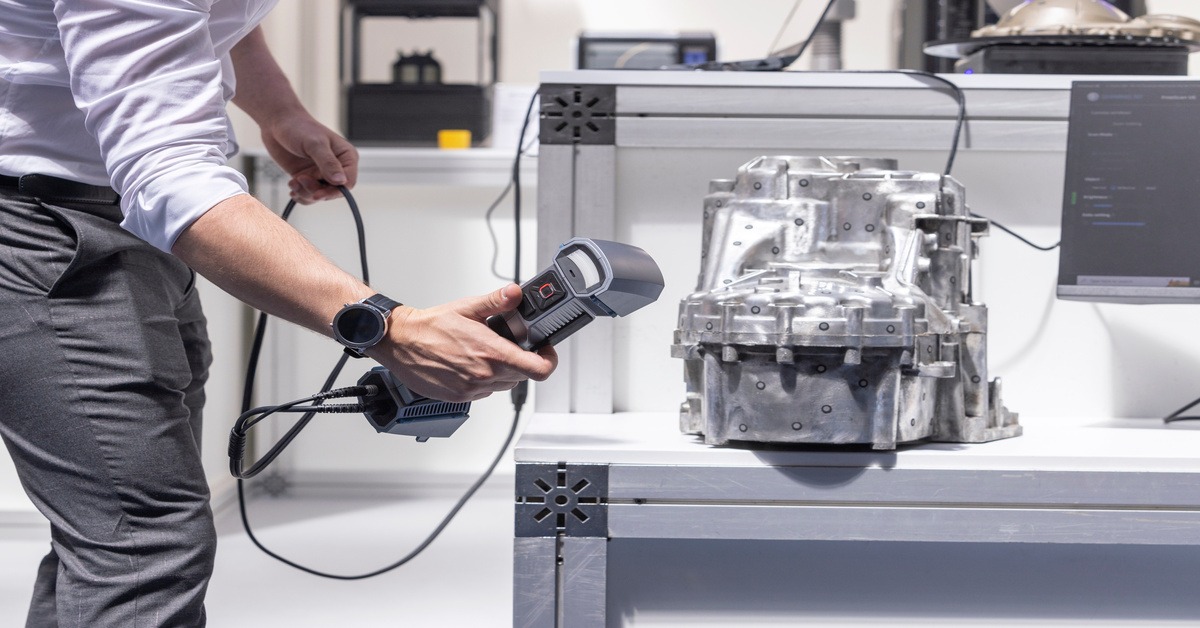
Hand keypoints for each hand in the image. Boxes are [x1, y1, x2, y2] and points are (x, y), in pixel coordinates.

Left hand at [260, 113, 358, 203]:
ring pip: (319, 195)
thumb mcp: (315, 144)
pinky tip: (292, 186)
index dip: (335, 191)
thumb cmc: (299, 127)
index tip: (318, 193)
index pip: (348, 182)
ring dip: (305, 192)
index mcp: (346, 157)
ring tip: (294, 181)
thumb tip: (341, 181)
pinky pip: (308, 195)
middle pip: (333, 192)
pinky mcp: (307, 177)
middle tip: (301, 180)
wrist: (278, 123)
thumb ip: (328, 163)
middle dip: (316, 191)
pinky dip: (299, 194)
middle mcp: (336, 167)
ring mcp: (321, 173)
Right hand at [370, 284, 558, 402]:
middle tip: (508, 344)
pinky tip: (469, 364)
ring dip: (502, 371)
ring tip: (484, 353)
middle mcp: (484, 375)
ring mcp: (472, 389)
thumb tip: (516, 293)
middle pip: (522, 375)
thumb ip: (497, 302)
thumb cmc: (430, 327)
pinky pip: (484, 392)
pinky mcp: (459, 398)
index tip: (546, 351)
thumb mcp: (468, 307)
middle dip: (520, 360)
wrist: (401, 342)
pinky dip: (483, 380)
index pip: (538, 369)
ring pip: (503, 384)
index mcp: (491, 353)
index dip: (549, 361)